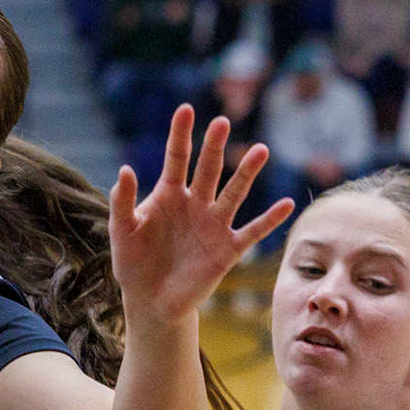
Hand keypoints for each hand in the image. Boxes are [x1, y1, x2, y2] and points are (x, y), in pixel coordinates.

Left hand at [108, 105, 292, 325]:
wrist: (150, 301)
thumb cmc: (132, 263)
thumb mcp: (121, 232)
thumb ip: (122, 202)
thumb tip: (125, 169)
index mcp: (168, 195)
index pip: (177, 158)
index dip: (181, 134)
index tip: (186, 109)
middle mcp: (195, 204)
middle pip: (208, 169)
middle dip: (214, 146)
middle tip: (222, 122)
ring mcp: (213, 225)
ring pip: (234, 194)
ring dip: (247, 174)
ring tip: (260, 150)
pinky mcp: (227, 250)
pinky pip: (252, 232)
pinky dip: (270, 219)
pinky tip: (288, 204)